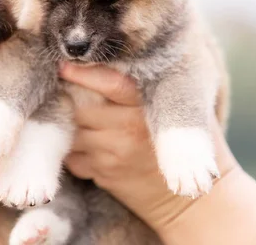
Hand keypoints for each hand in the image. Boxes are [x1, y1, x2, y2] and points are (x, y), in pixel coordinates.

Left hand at [59, 62, 238, 234]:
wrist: (191, 200)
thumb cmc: (183, 141)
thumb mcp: (176, 107)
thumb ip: (146, 84)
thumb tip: (110, 55)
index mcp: (147, 106)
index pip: (110, 83)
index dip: (84, 74)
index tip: (64, 65)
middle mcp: (129, 129)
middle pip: (82, 108)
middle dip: (70, 100)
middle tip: (65, 92)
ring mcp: (114, 153)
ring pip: (73, 132)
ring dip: (70, 126)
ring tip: (77, 118)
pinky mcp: (104, 174)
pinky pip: (73, 157)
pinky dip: (73, 150)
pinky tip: (87, 145)